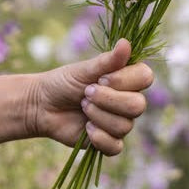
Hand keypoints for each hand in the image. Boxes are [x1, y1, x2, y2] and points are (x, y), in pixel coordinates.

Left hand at [29, 38, 153, 154]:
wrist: (42, 105)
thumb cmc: (65, 82)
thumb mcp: (84, 69)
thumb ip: (108, 60)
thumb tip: (126, 42)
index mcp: (127, 78)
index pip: (146, 77)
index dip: (125, 80)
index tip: (101, 78)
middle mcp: (128, 100)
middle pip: (138, 105)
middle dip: (108, 100)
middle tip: (86, 93)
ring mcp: (120, 122)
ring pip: (124, 125)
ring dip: (98, 115)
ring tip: (82, 106)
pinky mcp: (109, 142)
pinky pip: (115, 146)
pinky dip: (99, 138)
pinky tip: (85, 128)